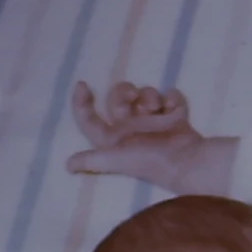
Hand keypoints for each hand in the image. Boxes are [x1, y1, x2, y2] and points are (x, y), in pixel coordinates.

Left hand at [67, 81, 228, 193]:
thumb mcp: (114, 159)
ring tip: (157, 108)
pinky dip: (173, 98)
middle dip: (125, 93)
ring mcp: (154, 121)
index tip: (82, 85)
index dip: (81, 103)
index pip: (90, 118)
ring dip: (150, 96)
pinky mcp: (175, 117)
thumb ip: (91, 160)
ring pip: (145, 94)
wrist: (185, 160)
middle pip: (119, 98)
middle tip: (134, 98)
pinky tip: (174, 108)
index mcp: (113, 137)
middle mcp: (131, 127)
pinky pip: (171, 96)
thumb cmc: (148, 160)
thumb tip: (67, 166)